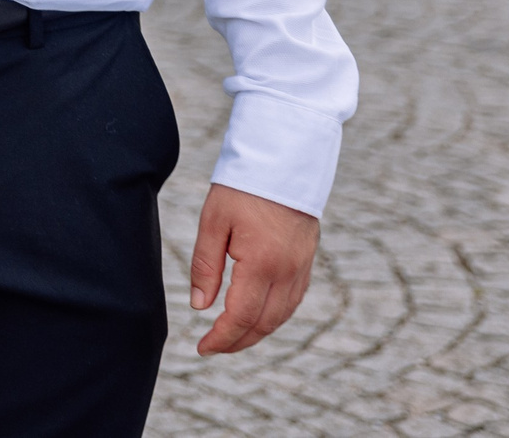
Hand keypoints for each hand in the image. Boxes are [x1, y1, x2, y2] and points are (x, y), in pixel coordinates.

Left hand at [189, 183, 318, 353]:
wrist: (285, 161)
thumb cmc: (243, 187)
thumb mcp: (213, 221)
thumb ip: (206, 266)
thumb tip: (200, 307)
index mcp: (262, 264)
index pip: (241, 317)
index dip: (221, 338)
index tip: (203, 348)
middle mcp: (287, 272)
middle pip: (263, 324)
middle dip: (238, 342)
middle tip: (213, 348)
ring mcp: (302, 268)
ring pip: (281, 316)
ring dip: (257, 333)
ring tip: (231, 338)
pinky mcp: (307, 261)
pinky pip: (293, 301)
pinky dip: (274, 316)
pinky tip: (258, 317)